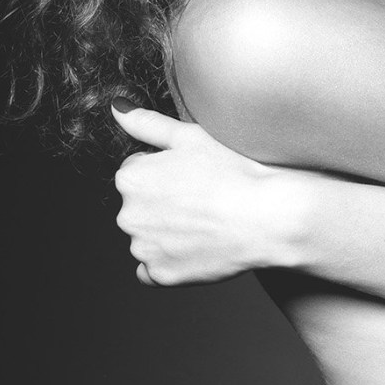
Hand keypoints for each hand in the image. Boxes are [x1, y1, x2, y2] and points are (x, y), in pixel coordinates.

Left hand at [112, 104, 295, 285]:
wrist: (268, 217)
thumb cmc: (233, 170)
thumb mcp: (189, 135)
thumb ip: (146, 123)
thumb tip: (116, 108)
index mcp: (130, 177)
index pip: (138, 170)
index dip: (168, 170)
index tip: (194, 172)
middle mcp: (127, 215)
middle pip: (140, 204)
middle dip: (163, 201)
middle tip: (203, 196)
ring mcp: (144, 248)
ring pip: (148, 236)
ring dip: (166, 231)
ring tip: (206, 221)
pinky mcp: (162, 275)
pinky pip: (155, 268)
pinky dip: (169, 260)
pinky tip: (197, 246)